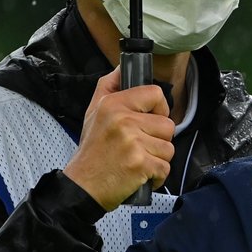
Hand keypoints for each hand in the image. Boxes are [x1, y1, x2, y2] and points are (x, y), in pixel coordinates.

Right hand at [62, 69, 174, 210]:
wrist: (82, 185)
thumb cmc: (93, 150)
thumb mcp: (94, 112)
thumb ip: (109, 86)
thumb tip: (123, 66)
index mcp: (113, 104)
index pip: (155, 94)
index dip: (159, 109)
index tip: (149, 121)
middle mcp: (123, 120)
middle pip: (168, 125)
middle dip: (158, 140)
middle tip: (137, 148)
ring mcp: (132, 142)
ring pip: (169, 148)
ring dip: (157, 159)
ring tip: (136, 161)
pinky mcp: (140, 164)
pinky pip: (165, 168)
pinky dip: (156, 176)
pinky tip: (139, 175)